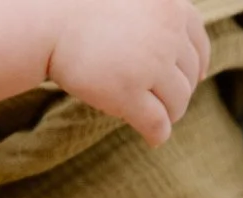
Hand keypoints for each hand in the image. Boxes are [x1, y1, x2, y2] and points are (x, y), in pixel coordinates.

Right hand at [45, 0, 210, 144]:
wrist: (44, 18)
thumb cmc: (80, 7)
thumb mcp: (130, 0)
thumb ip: (156, 17)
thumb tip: (190, 60)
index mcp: (170, 6)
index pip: (198, 41)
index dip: (198, 61)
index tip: (197, 76)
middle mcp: (167, 33)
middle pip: (188, 75)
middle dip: (177, 90)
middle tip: (162, 100)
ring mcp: (150, 64)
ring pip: (178, 102)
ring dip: (168, 113)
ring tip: (154, 118)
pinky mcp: (129, 93)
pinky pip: (158, 124)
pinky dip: (158, 134)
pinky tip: (153, 139)